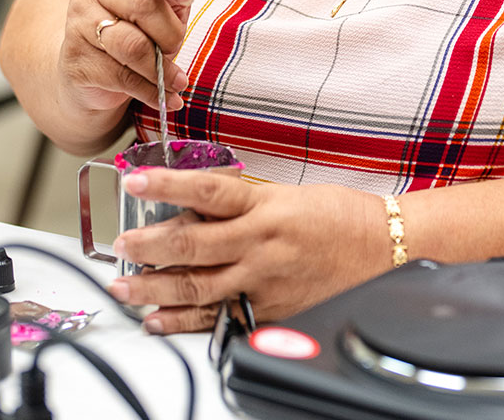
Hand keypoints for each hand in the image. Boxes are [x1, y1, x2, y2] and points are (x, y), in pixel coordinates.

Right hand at [56, 0, 191, 121]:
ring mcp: (77, 23)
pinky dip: (151, 91)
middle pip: (143, 4)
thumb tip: (183, 1)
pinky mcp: (75, 61)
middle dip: (171, 33)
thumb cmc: (133, 32)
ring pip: (133, 45)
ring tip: (177, 80)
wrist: (88, 72)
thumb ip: (172, 2)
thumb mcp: (158, 10)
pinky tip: (165, 97)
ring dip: (162, 68)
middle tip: (177, 48)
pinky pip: (123, 77)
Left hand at [107, 168, 387, 332]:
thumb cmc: (340, 218)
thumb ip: (242, 203)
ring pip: (196, 285)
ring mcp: (262, 282)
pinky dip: (183, 322)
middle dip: (147, 244)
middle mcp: (260, 244)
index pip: (207, 189)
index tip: (136, 180)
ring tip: (124, 284)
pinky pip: (217, 318)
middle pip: (192, 243)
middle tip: (120, 244)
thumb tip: (195, 205)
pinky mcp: (268, 312)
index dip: (167, 184)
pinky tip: (159, 320)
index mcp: (265, 207)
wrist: (383, 251)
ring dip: (154, 286)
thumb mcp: (287, 196)